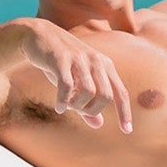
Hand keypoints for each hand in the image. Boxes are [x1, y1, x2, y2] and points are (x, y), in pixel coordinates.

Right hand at [16, 18, 132, 132]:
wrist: (39, 36)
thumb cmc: (60, 64)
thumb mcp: (76, 83)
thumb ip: (87, 103)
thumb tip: (98, 125)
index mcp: (105, 66)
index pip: (121, 92)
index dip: (124, 112)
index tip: (127, 131)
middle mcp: (96, 61)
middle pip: (105, 96)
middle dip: (92, 110)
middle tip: (78, 111)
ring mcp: (79, 58)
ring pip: (88, 92)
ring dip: (77, 105)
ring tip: (67, 106)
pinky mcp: (61, 59)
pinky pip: (66, 85)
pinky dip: (63, 101)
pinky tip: (59, 108)